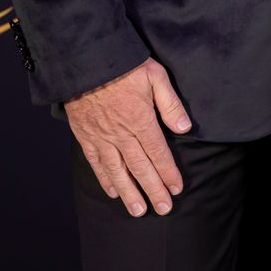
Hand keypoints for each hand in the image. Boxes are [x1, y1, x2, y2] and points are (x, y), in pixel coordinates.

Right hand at [64, 58, 191, 217]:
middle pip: (140, 168)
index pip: (158, 153)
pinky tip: (113, 191)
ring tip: (139, 211)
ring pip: (117, 171)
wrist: (85, 59)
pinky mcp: (85, 135)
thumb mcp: (155, 76)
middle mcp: (120, 133)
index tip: (176, 189)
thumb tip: (185, 128)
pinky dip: (105, 179)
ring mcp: (101, 137)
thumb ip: (171, 104)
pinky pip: (96, 163)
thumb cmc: (123, 64)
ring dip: (129, 193)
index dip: (168, 173)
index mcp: (140, 119)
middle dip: (154, 190)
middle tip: (163, 209)